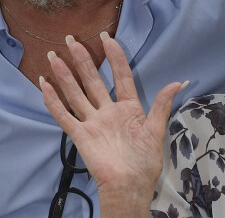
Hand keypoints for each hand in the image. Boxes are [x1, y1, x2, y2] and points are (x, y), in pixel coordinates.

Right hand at [41, 32, 185, 217]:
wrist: (130, 187)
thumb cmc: (145, 161)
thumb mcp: (156, 130)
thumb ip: (162, 104)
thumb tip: (179, 82)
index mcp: (129, 107)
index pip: (120, 76)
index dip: (115, 57)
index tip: (107, 38)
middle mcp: (108, 110)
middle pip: (93, 80)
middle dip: (83, 60)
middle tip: (72, 40)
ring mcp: (93, 122)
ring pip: (76, 93)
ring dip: (65, 76)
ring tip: (54, 57)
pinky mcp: (80, 136)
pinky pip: (64, 116)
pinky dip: (53, 102)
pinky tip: (44, 86)